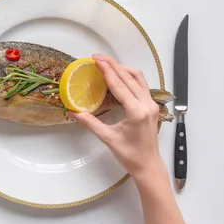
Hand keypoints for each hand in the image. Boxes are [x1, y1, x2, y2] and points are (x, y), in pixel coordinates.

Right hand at [67, 54, 162, 178]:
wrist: (148, 165)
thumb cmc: (129, 155)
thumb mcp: (107, 138)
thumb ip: (90, 122)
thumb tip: (72, 112)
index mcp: (136, 111)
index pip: (119, 85)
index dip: (106, 71)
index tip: (96, 59)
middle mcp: (146, 104)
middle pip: (129, 77)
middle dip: (113, 65)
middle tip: (97, 57)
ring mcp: (151, 105)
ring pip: (138, 78)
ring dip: (122, 69)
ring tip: (107, 64)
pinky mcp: (151, 106)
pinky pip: (141, 85)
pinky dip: (129, 77)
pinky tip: (118, 76)